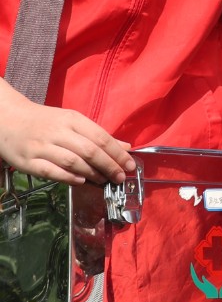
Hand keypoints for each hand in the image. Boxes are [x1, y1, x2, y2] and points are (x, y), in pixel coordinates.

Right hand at [0, 95, 134, 184]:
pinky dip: (68, 177)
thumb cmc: (46, 122)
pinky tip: (81, 181)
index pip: (101, 137)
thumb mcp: (73, 122)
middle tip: (120, 178)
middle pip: (89, 151)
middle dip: (109, 166)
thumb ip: (98, 135)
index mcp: (72, 119)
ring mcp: (41, 147)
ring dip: (92, 174)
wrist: (7, 120)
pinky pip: (51, 171)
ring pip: (72, 162)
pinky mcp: (27, 161)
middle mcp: (57, 132)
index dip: (118, 153)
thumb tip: (126, 148)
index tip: (130, 165)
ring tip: (104, 181)